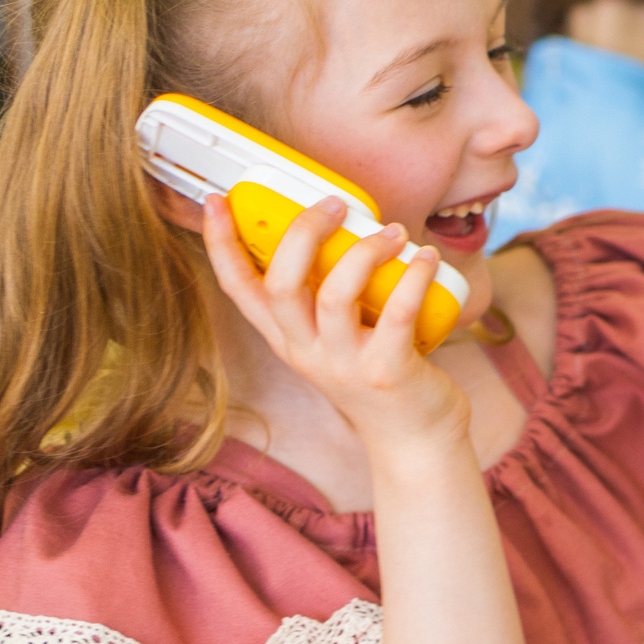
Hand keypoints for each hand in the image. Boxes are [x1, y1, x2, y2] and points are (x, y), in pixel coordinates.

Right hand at [202, 194, 466, 447]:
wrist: (415, 442)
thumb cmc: (381, 377)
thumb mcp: (337, 340)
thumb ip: (327, 298)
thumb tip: (344, 229)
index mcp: (287, 339)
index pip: (238, 289)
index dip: (221, 244)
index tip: (216, 201)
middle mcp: (306, 352)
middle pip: (281, 285)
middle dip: (302, 233)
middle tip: (334, 205)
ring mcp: (345, 365)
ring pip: (335, 295)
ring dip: (365, 252)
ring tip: (394, 232)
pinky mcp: (388, 372)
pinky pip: (397, 313)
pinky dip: (413, 277)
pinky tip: (426, 258)